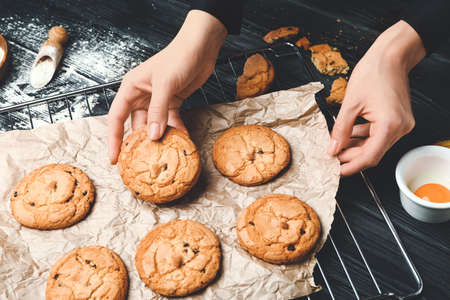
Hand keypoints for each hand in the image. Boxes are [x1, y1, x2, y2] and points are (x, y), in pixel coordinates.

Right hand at [107, 10, 226, 163]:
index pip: (116, 117)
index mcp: (131, 88)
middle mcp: (141, 95)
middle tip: (139, 163)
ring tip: (162, 154)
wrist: (201, 47)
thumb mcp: (165, 84)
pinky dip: (175, 130)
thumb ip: (158, 111)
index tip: (114, 158)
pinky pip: (170, 121)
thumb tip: (152, 136)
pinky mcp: (173, 102)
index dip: (114, 139)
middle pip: (134, 124)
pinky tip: (181, 139)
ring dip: (159, 138)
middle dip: (137, 143)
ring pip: (153, 125)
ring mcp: (157, 100)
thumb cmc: (178, 57)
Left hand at [328, 21, 425, 175]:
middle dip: (351, 156)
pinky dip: (364, 136)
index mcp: (389, 125)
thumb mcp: (350, 103)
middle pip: (372, 153)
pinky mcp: (399, 119)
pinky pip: (379, 134)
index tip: (336, 171)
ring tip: (336, 144)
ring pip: (375, 144)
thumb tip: (333, 148)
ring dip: (356, 146)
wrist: (391, 55)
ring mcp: (401, 124)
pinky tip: (349, 134)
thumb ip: (341, 130)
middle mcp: (400, 128)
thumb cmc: (373, 72)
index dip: (351, 166)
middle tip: (332, 156)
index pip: (369, 157)